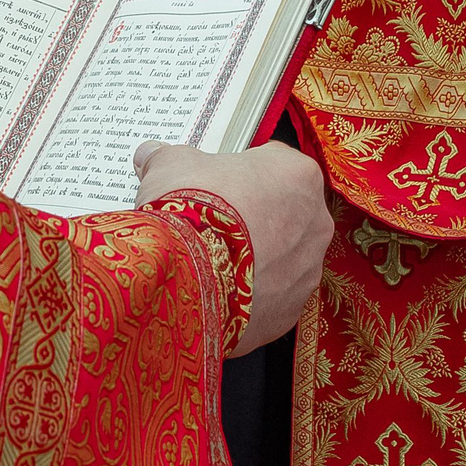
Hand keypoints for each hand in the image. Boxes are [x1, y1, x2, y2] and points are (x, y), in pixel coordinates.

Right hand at [135, 141, 330, 354]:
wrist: (185, 276)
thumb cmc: (191, 208)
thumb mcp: (172, 166)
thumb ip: (167, 157)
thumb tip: (150, 154)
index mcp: (298, 174)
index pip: (274, 165)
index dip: (242, 173)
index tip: (218, 185)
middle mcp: (315, 221)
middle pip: (284, 213)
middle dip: (256, 217)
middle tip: (216, 223)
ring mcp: (308, 269)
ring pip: (283, 258)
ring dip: (258, 258)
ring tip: (215, 261)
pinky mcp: (292, 310)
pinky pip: (273, 296)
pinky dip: (251, 295)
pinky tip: (220, 290)